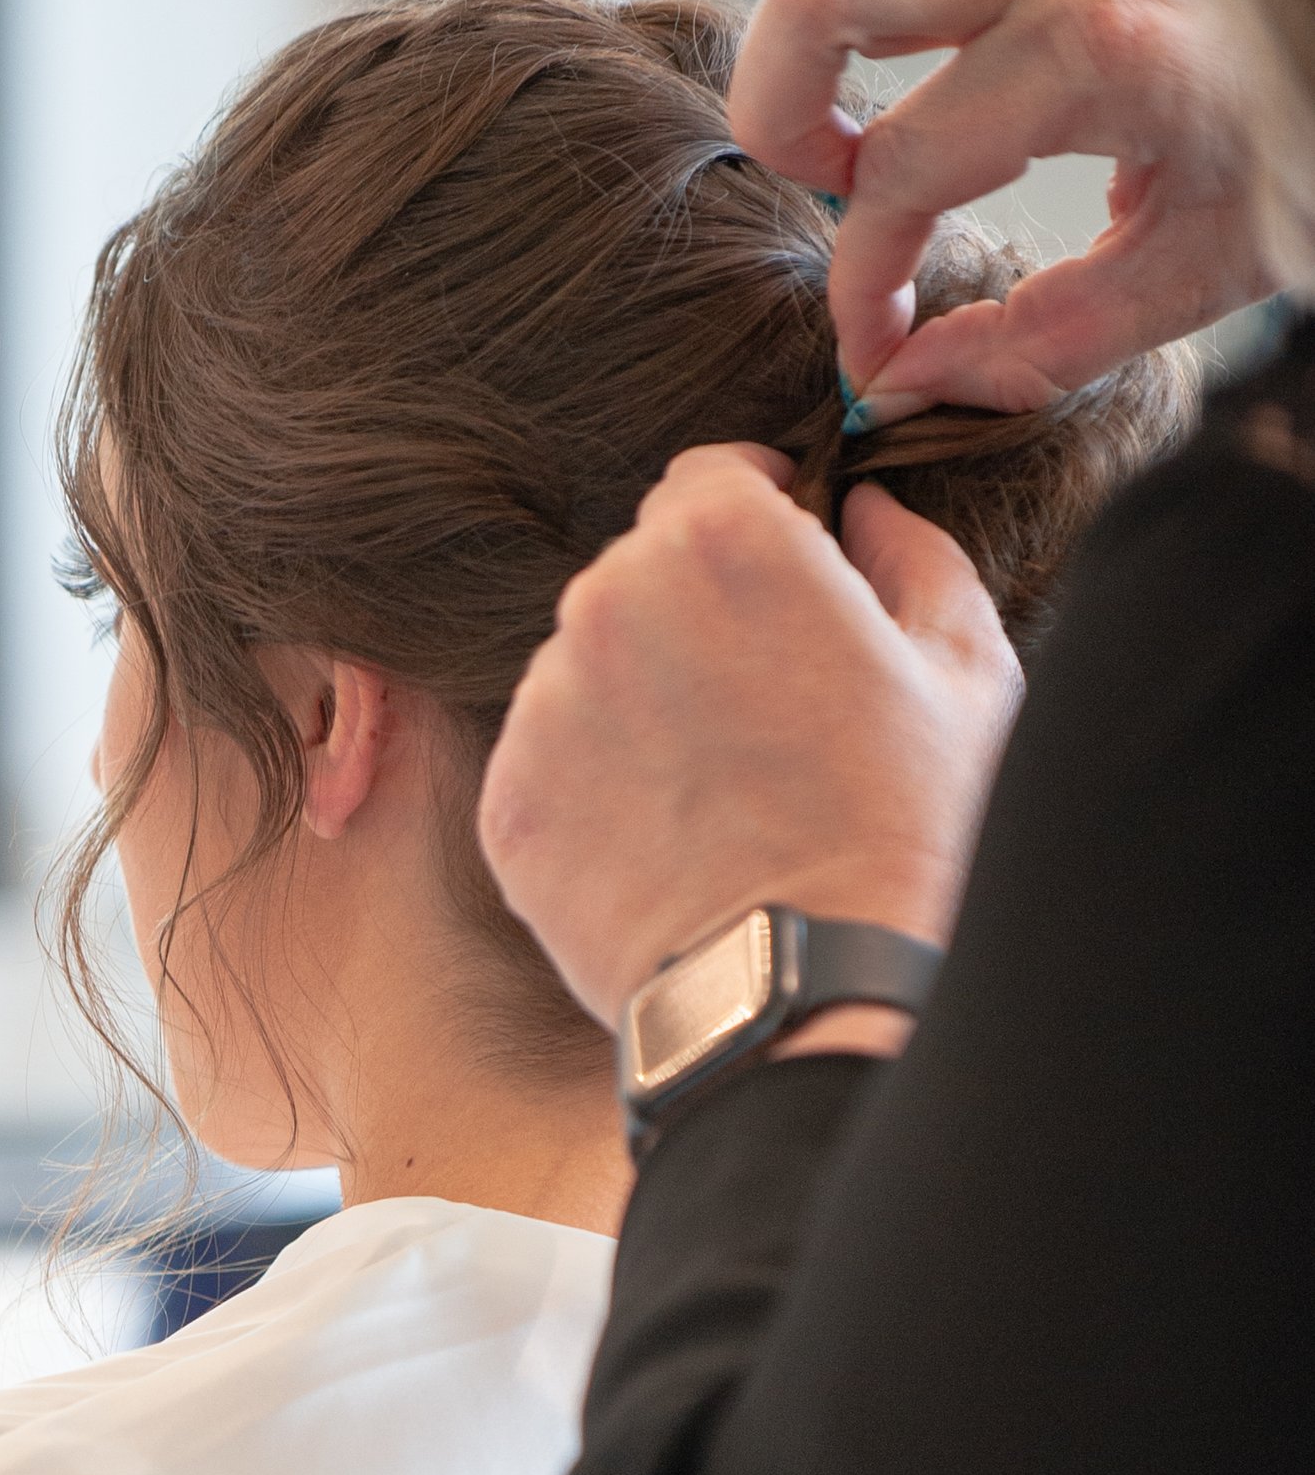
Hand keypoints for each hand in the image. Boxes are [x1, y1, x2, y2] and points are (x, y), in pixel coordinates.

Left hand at [478, 446, 1021, 1031]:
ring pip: (587, 668)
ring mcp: (544, 707)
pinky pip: (551, 764)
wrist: (810, 996)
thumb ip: (913, 558)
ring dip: (641, 700)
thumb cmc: (907, 832)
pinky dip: (599, 789)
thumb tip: (866, 512)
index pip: (705, 478)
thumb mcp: (963, 672)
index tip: (782, 561)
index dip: (753, 512)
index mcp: (721, 540)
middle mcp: (608, 602)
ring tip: (721, 788)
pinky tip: (672, 840)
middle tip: (765, 703)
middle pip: (639, 573)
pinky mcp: (509, 804)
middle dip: (695, 614)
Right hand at [732, 0, 1268, 408]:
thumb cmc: (1313, 130)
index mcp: (1096, 52)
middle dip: (780, 103)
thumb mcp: (1202, 269)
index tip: (874, 338)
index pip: (903, 175)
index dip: (860, 281)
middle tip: (827, 164)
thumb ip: (1043, 343)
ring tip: (833, 1)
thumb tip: (909, 377)